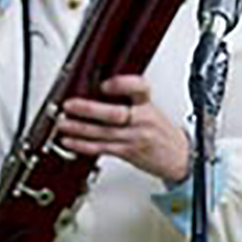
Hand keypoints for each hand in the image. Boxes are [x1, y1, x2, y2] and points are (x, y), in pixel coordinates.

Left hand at [53, 71, 192, 179]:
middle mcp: (141, 120)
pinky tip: (69, 140)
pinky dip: (83, 145)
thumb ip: (129, 98)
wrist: (179, 158)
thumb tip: (97, 87)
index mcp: (147, 104)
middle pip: (114, 114)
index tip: (106, 84)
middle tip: (70, 105)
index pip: (139, 89)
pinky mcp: (127, 153)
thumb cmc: (161, 132)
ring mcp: (134, 138)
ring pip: (103, 133)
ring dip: (79, 128)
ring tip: (62, 122)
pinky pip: (101, 148)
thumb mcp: (151, 109)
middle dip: (89, 110)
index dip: (122, 85)